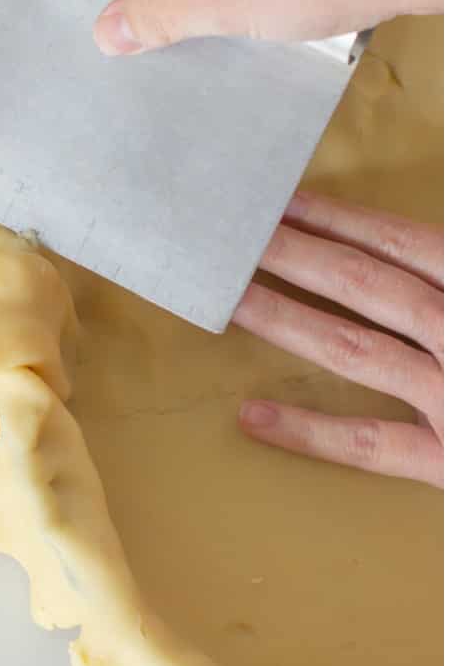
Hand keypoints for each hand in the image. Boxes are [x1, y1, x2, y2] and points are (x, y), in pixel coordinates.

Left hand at [232, 191, 441, 486]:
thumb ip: (450, 274)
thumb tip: (414, 249)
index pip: (404, 244)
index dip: (338, 220)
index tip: (278, 200)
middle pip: (368, 285)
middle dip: (294, 255)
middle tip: (225, 234)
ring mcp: (461, 397)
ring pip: (359, 348)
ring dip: (286, 319)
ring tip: (226, 297)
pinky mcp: (456, 465)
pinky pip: (375, 445)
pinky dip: (311, 432)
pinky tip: (252, 416)